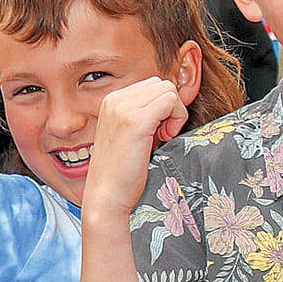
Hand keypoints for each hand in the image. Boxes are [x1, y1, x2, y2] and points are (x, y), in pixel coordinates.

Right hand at [82, 78, 189, 220]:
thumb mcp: (132, 134)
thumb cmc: (122, 171)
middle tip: (163, 134)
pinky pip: (171, 101)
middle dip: (170, 107)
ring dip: (174, 112)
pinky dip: (176, 117)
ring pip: (168, 90)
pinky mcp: (136, 120)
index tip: (158, 131)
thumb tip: (174, 103)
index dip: (162, 107)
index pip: (151, 86)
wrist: (106, 196)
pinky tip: (165, 138)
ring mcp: (123, 108)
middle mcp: (115, 100)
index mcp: (111, 101)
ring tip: (163, 136)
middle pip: (161, 85)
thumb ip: (147, 114)